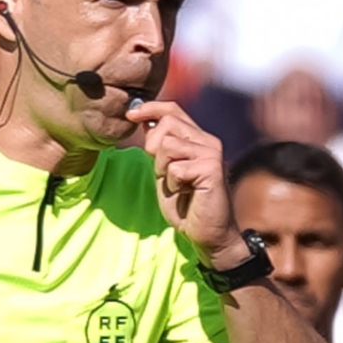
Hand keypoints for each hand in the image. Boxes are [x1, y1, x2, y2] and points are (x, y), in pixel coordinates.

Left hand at [128, 100, 237, 265]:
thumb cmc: (186, 205)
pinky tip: (186, 193)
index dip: (149, 108)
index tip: (130, 116)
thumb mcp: (165, 171)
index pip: (172, 110)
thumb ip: (159, 148)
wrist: (208, 233)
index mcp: (197, 138)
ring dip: (163, 169)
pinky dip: (173, 184)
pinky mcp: (211, 170)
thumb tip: (144, 119)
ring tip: (177, 185)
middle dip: (154, 147)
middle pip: (167, 123)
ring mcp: (211, 154)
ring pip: (168, 145)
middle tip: (163, 172)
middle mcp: (207, 141)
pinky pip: (176, 168)